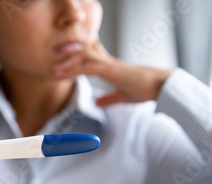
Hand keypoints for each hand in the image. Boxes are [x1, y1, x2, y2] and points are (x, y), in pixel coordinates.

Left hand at [52, 40, 171, 104]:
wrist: (159, 86)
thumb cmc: (144, 89)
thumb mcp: (122, 96)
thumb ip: (109, 98)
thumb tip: (97, 102)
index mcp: (109, 66)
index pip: (88, 58)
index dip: (75, 58)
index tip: (61, 62)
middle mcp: (106, 62)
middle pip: (82, 53)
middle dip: (66, 55)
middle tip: (51, 59)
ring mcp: (108, 64)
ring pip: (82, 57)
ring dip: (66, 62)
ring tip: (52, 69)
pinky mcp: (110, 70)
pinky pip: (87, 67)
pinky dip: (73, 70)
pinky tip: (63, 74)